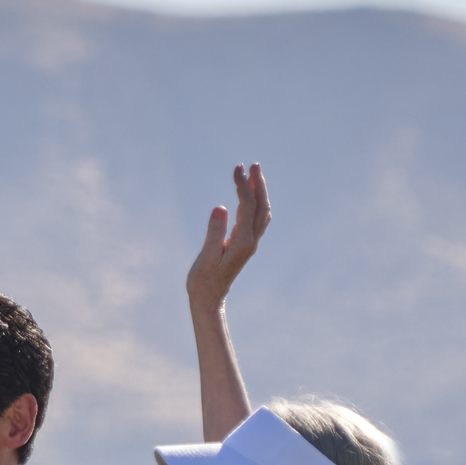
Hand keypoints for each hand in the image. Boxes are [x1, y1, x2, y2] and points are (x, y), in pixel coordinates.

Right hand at [189, 165, 271, 318]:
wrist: (209, 300)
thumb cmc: (203, 281)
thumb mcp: (206, 258)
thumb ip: (214, 233)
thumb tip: (222, 207)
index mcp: (242, 243)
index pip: (247, 207)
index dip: (243, 185)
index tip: (236, 168)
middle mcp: (251, 242)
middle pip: (261, 207)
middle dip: (258, 184)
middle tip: (252, 164)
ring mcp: (251, 244)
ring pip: (262, 212)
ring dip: (259, 192)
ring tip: (253, 173)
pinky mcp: (246, 245)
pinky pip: (258, 219)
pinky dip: (257, 202)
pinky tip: (252, 196)